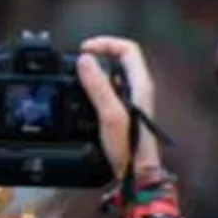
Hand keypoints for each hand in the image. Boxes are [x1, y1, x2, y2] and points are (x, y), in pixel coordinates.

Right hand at [76, 36, 159, 179]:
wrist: (136, 173)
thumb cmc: (129, 147)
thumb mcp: (109, 113)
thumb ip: (98, 85)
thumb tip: (85, 60)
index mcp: (140, 84)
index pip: (127, 49)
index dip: (105, 44)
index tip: (85, 51)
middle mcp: (138, 89)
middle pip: (119, 58)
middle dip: (97, 55)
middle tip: (77, 61)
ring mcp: (132, 100)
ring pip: (113, 74)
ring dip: (95, 71)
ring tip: (76, 76)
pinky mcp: (123, 111)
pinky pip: (108, 89)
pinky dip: (94, 86)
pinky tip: (82, 96)